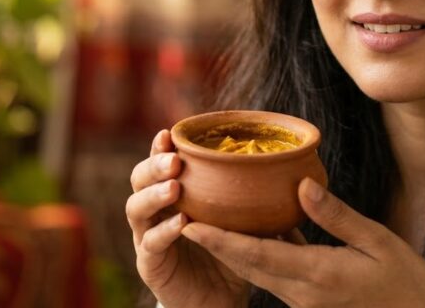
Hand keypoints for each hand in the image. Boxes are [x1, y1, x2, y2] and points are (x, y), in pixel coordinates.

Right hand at [127, 130, 250, 307]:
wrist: (221, 300)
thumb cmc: (229, 254)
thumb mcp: (241, 221)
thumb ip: (252, 197)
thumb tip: (289, 170)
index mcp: (172, 195)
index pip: (159, 164)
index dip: (160, 147)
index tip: (170, 133)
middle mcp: (154, 212)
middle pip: (138, 179)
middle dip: (153, 166)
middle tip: (174, 160)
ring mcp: (147, 238)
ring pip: (135, 208)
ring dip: (154, 195)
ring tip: (175, 187)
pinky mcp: (151, 265)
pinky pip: (150, 244)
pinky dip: (163, 231)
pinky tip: (181, 223)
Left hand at [180, 178, 424, 307]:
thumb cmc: (408, 286)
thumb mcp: (379, 243)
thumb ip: (337, 216)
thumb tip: (302, 185)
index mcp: (318, 273)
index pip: (258, 255)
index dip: (221, 240)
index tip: (191, 223)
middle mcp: (303, 292)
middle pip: (247, 266)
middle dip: (214, 244)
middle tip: (185, 217)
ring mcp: (304, 303)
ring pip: (257, 274)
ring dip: (230, 252)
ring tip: (207, 223)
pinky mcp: (310, 305)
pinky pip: (274, 278)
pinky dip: (256, 258)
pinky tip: (254, 236)